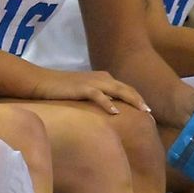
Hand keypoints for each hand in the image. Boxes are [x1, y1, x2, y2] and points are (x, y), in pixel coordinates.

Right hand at [31, 68, 150, 114]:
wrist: (41, 82)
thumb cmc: (62, 90)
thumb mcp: (84, 92)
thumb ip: (98, 98)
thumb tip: (110, 113)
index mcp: (103, 78)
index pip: (126, 89)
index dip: (138, 99)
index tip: (148, 112)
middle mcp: (101, 78)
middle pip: (127, 89)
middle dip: (140, 101)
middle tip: (151, 114)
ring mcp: (92, 82)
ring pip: (118, 90)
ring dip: (132, 100)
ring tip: (143, 112)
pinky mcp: (82, 88)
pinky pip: (98, 95)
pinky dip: (108, 103)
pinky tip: (115, 112)